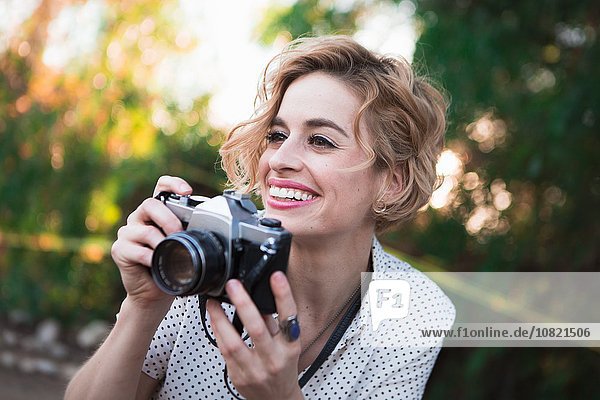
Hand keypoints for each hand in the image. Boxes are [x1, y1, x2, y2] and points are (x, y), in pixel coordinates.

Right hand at [111, 175, 191, 308]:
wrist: (154, 293)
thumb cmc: (170, 266)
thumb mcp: (182, 244)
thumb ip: (188, 231)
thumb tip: (207, 226)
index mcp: (155, 212)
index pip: (160, 186)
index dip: (172, 183)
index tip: (187, 192)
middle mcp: (139, 218)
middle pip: (151, 204)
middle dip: (170, 219)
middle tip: (180, 234)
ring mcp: (127, 233)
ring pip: (145, 229)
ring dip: (162, 242)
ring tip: (171, 252)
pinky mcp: (119, 250)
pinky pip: (138, 250)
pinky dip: (151, 258)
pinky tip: (157, 263)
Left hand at [207, 272, 303, 399]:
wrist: (276, 399)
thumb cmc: (282, 369)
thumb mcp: (287, 345)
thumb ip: (274, 322)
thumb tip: (259, 296)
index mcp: (290, 347)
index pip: (288, 317)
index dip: (283, 295)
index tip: (276, 276)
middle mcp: (273, 359)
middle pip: (257, 329)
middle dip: (243, 304)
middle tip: (234, 285)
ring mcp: (254, 370)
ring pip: (233, 343)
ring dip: (220, 319)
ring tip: (213, 303)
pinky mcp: (238, 377)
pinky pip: (224, 352)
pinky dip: (217, 333)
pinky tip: (214, 321)